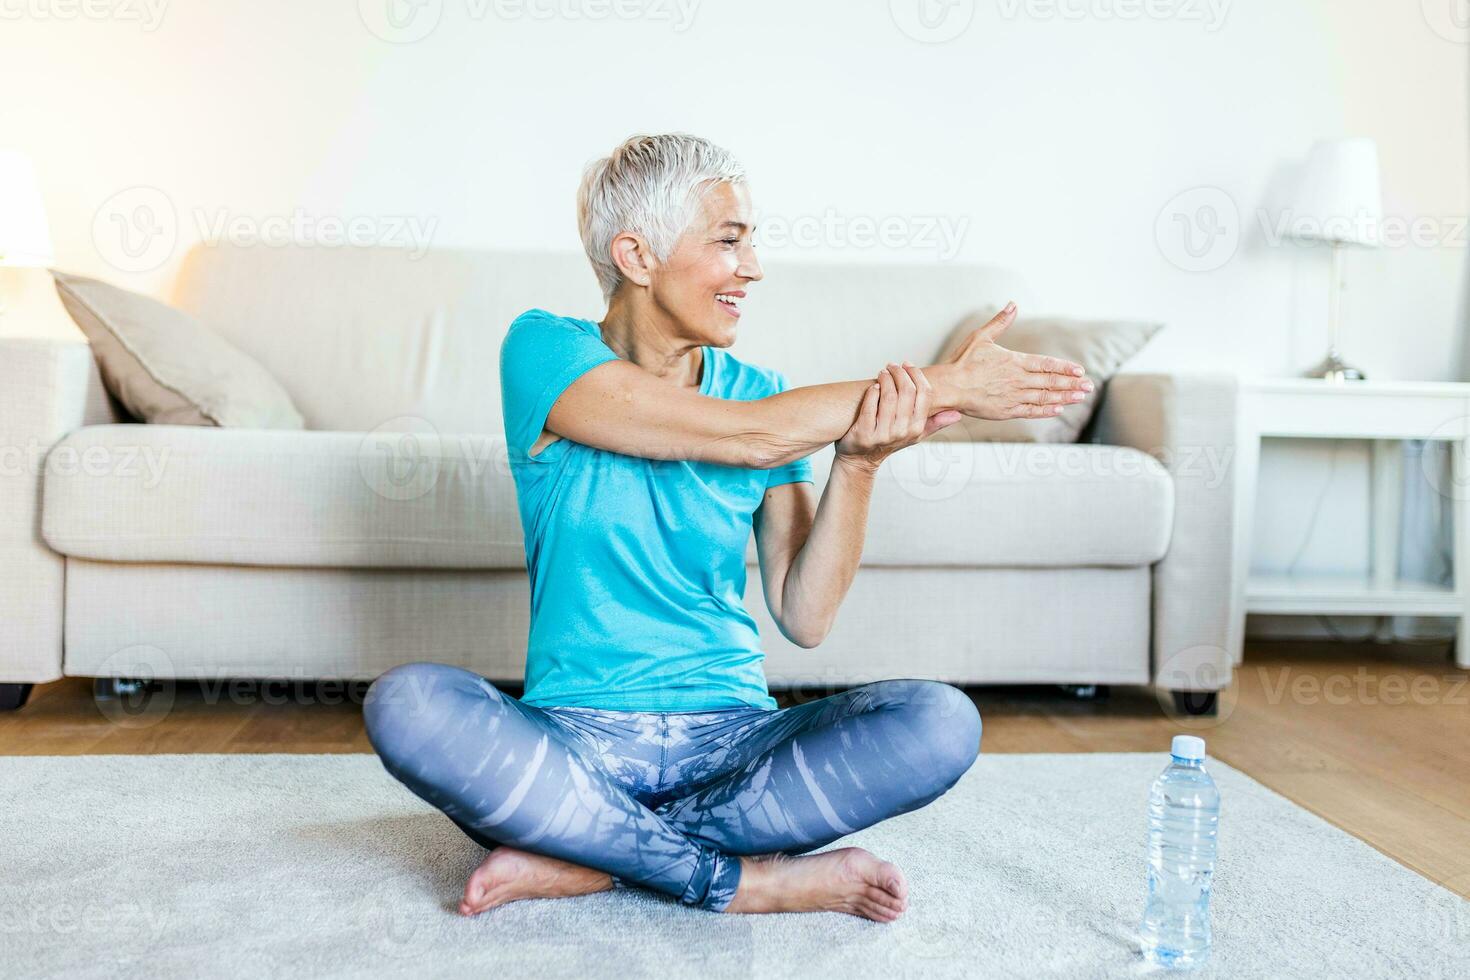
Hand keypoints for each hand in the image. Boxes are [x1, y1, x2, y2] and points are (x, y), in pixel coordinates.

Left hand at [834, 362, 962, 470]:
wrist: (862, 459)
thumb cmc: (889, 442)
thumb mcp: (914, 435)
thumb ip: (935, 423)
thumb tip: (957, 414)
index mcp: (917, 428)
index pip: (925, 395)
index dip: (917, 375)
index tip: (908, 364)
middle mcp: (903, 431)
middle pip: (907, 392)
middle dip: (900, 373)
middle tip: (892, 366)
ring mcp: (884, 434)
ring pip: (889, 397)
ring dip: (885, 379)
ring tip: (882, 373)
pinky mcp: (864, 435)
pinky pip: (870, 408)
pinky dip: (872, 393)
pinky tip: (873, 387)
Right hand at [943, 302, 1093, 420]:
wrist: (949, 387)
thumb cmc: (962, 361)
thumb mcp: (981, 337)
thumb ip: (1000, 322)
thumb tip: (1013, 304)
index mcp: (1014, 361)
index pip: (1046, 364)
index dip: (1065, 368)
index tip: (1080, 371)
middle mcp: (1017, 380)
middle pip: (1050, 382)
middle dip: (1071, 384)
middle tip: (1089, 386)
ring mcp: (1013, 396)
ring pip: (1044, 397)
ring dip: (1064, 397)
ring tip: (1080, 397)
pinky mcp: (1005, 410)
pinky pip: (1030, 411)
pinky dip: (1045, 411)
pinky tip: (1057, 410)